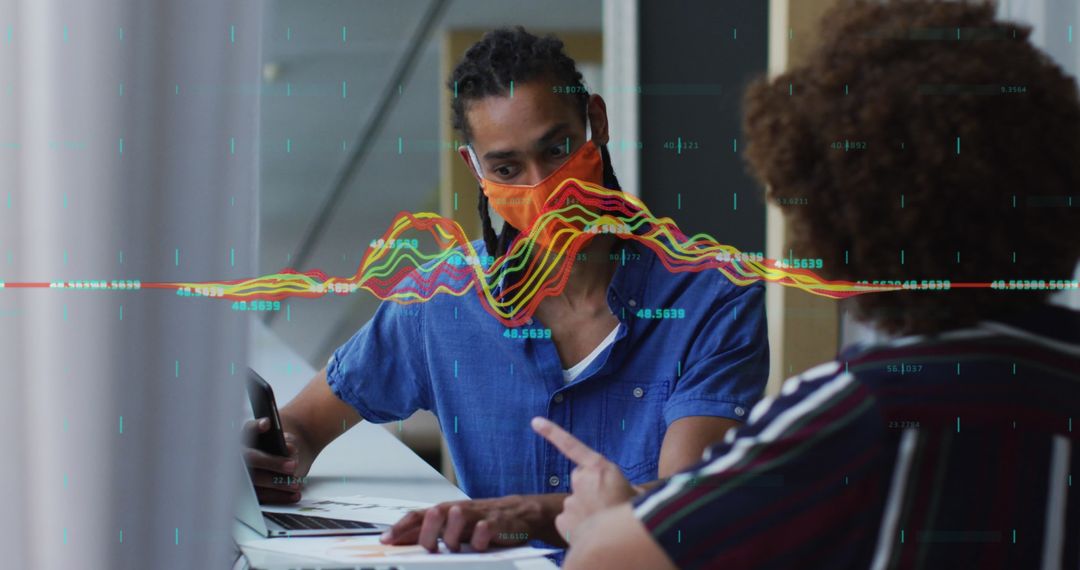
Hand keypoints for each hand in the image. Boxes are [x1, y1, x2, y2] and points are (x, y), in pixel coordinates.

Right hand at [242, 417, 304, 503]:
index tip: (268, 423)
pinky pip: (260, 497)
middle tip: (293, 466)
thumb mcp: (288, 442)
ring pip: (255, 480)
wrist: (283, 462)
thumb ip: (289, 442)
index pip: (249, 429)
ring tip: (296, 484)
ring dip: (276, 483)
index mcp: (248, 437)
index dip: (256, 426)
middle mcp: (240, 455)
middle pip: (251, 458)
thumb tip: (289, 449)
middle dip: (272, 463)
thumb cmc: (283, 448)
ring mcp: (241, 475)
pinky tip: (294, 496)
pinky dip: (278, 497)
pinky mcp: (248, 492)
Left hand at [380, 494, 560, 552]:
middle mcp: (460, 509)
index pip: (418, 515)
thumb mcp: (456, 528)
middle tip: (430, 549)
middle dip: (426, 533)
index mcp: (447, 511)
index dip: (400, 528)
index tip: (385, 541)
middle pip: (435, 512)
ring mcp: (480, 514)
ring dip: (451, 535)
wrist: (522, 513)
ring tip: (453, 548)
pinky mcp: (500, 522)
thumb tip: (402, 543)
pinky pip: (486, 528)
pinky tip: (480, 547)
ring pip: (457, 515)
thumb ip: (432, 533)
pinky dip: (480, 539)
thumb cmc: (485, 521)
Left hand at [531, 416, 635, 542]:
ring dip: (586, 509)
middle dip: (590, 489)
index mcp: (600, 468)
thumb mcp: (636, 494)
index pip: (572, 445)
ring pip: (575, 502)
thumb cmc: (633, 514)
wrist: (624, 540)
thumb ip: (625, 486)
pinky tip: (590, 531)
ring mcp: (570, 499)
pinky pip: (569, 519)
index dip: (552, 433)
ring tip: (602, 520)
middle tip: (606, 503)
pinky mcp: (563, 518)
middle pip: (581, 480)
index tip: (536, 422)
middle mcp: (582, 480)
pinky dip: (577, 525)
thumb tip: (628, 491)